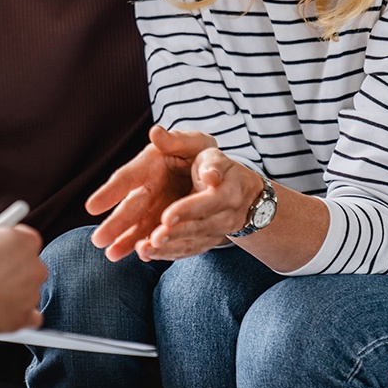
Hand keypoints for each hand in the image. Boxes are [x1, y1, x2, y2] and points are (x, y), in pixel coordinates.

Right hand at [0, 216, 45, 333]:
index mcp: (27, 241)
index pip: (24, 238)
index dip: (9, 242)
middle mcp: (37, 267)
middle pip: (29, 265)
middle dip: (13, 268)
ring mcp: (33, 294)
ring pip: (27, 291)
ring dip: (12, 292)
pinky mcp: (25, 317)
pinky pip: (30, 318)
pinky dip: (18, 315)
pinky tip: (3, 311)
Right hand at [86, 126, 216, 260]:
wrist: (219, 175)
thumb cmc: (201, 153)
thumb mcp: (194, 142)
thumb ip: (176, 140)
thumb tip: (155, 131)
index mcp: (149, 165)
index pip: (126, 178)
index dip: (110, 192)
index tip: (92, 207)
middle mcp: (148, 188)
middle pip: (129, 208)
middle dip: (114, 224)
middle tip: (97, 240)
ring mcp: (157, 208)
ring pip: (139, 226)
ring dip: (126, 241)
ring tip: (112, 255)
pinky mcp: (167, 223)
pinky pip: (155, 236)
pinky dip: (149, 246)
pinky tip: (141, 256)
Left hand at [136, 151, 262, 260]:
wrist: (242, 192)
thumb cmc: (212, 163)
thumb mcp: (200, 146)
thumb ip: (177, 140)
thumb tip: (156, 132)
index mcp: (226, 187)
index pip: (208, 200)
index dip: (187, 209)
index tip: (166, 217)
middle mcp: (225, 212)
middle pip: (199, 226)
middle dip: (176, 234)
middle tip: (153, 240)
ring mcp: (216, 229)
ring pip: (193, 242)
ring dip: (169, 248)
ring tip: (144, 250)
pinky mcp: (206, 240)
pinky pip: (189, 250)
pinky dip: (169, 254)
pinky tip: (147, 254)